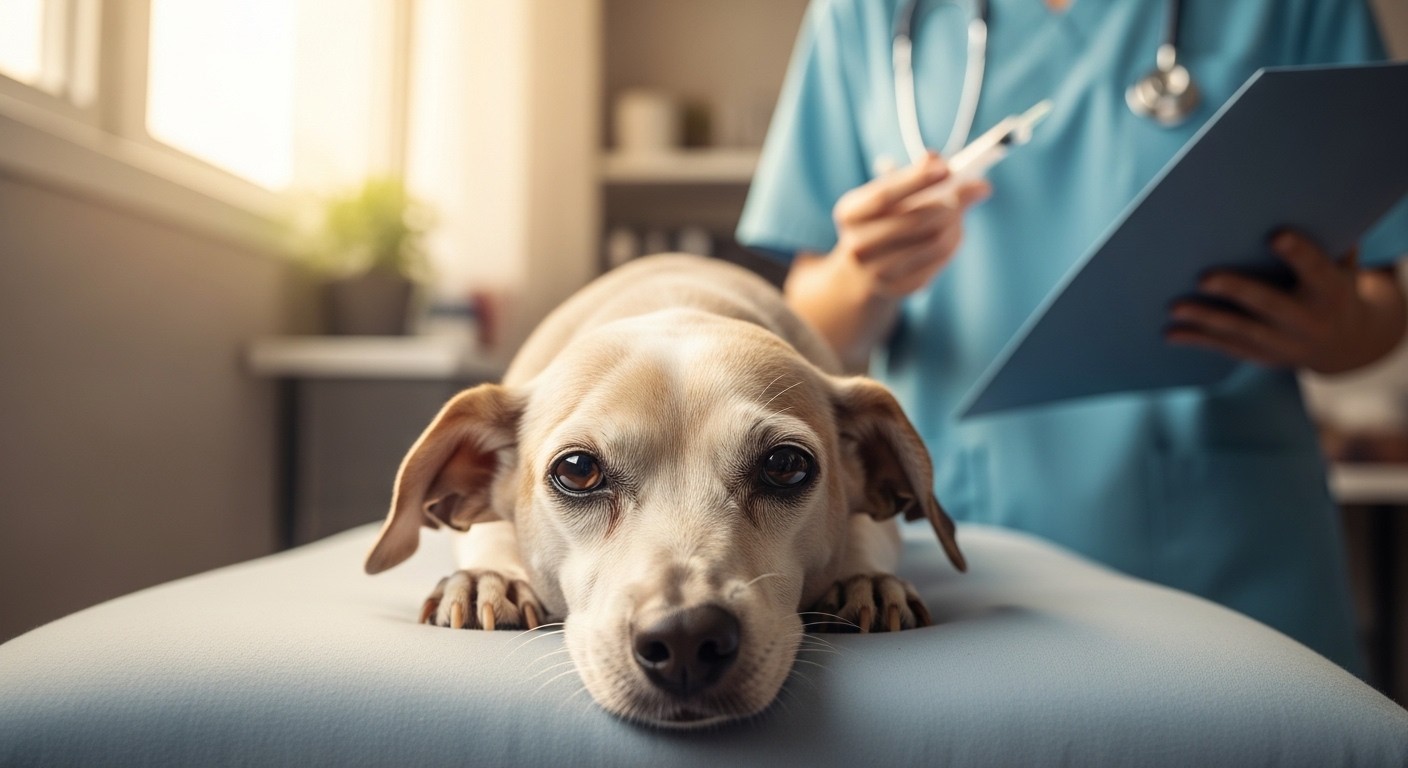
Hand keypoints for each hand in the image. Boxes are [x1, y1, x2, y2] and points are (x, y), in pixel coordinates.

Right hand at [826, 152, 990, 298]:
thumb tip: (977, 183)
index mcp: (849, 213)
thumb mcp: (894, 194)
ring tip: (958, 217)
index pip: (885, 196)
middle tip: (963, 195)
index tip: (946, 168)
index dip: (917, 180)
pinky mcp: (897, 288)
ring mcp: (875, 271)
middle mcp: (856, 245)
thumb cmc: (884, 220)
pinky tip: (951, 237)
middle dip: (947, 204)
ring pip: (934, 241)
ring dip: (955, 225)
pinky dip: (952, 246)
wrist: (863, 270)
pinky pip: (938, 263)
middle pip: (915, 220)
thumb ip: (927, 177)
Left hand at [1166, 230, 1405, 373]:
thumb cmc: (1334, 284)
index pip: (1315, 269)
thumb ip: (1328, 238)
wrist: (1346, 342)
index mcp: (1331, 290)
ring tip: (1174, 307)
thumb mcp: (1342, 263)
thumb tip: (1302, 200)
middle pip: (1269, 303)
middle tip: (1203, 278)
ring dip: (1206, 319)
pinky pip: (1226, 347)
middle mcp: (1309, 320)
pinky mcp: (1262, 356)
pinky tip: (1170, 332)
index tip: (1275, 235)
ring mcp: (1284, 343)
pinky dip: (1198, 339)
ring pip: (1241, 330)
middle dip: (1236, 291)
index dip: (1298, 253)